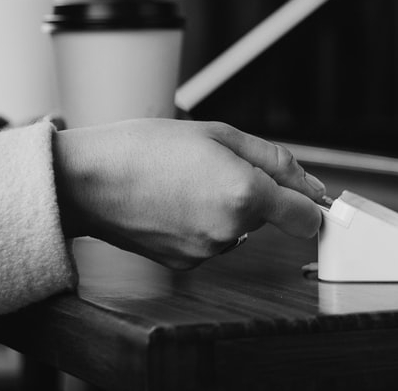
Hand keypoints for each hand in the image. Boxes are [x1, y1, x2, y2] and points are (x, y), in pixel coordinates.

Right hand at [52, 119, 325, 268]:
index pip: (307, 218)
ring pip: (240, 228)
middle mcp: (230, 232)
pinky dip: (203, 222)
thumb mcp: (219, 133)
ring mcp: (206, 252)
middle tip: (215, 164)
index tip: (303, 192)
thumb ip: (275, 160)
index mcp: (244, 195)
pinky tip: (174, 202)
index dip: (309, 202)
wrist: (86, 180)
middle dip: (256, 192)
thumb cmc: (146, 148)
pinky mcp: (185, 265)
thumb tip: (311, 184)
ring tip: (187, 180)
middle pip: (270, 217)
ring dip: (227, 206)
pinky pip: (213, 240)